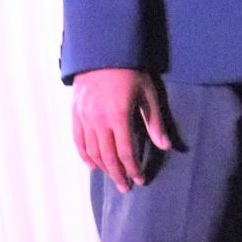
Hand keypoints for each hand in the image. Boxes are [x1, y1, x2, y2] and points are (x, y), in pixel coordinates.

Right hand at [72, 68, 169, 187]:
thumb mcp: (148, 95)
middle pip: (108, 156)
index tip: (140, 179)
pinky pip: (78, 140)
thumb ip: (154, 122)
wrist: (102, 54)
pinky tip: (93, 165)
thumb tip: (165, 145)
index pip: (126, 151)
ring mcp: (84, 118)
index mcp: (118, 116)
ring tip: (114, 178)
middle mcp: (98, 120)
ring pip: (91, 151)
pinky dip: (85, 155)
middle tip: (126, 187)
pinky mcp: (75, 114)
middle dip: (118, 174)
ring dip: (103, 168)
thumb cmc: (130, 72)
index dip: (133, 168)